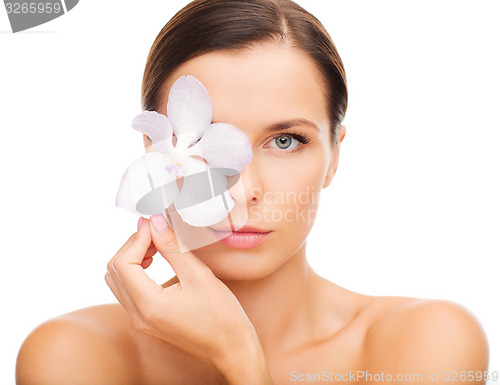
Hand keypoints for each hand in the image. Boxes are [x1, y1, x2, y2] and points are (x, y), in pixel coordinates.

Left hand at [105, 214, 269, 381]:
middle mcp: (138, 315)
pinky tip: (157, 260)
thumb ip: (173, 248)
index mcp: (148, 305)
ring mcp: (141, 320)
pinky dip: (137, 270)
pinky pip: (129, 290)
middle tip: (157, 230)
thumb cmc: (222, 317)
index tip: (155, 223)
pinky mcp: (148, 319)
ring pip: (119, 280)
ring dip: (133, 257)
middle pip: (115, 270)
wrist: (232, 349)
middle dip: (133, 245)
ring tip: (157, 244)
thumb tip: (156, 222)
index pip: (123, 262)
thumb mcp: (199, 276)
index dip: (137, 238)